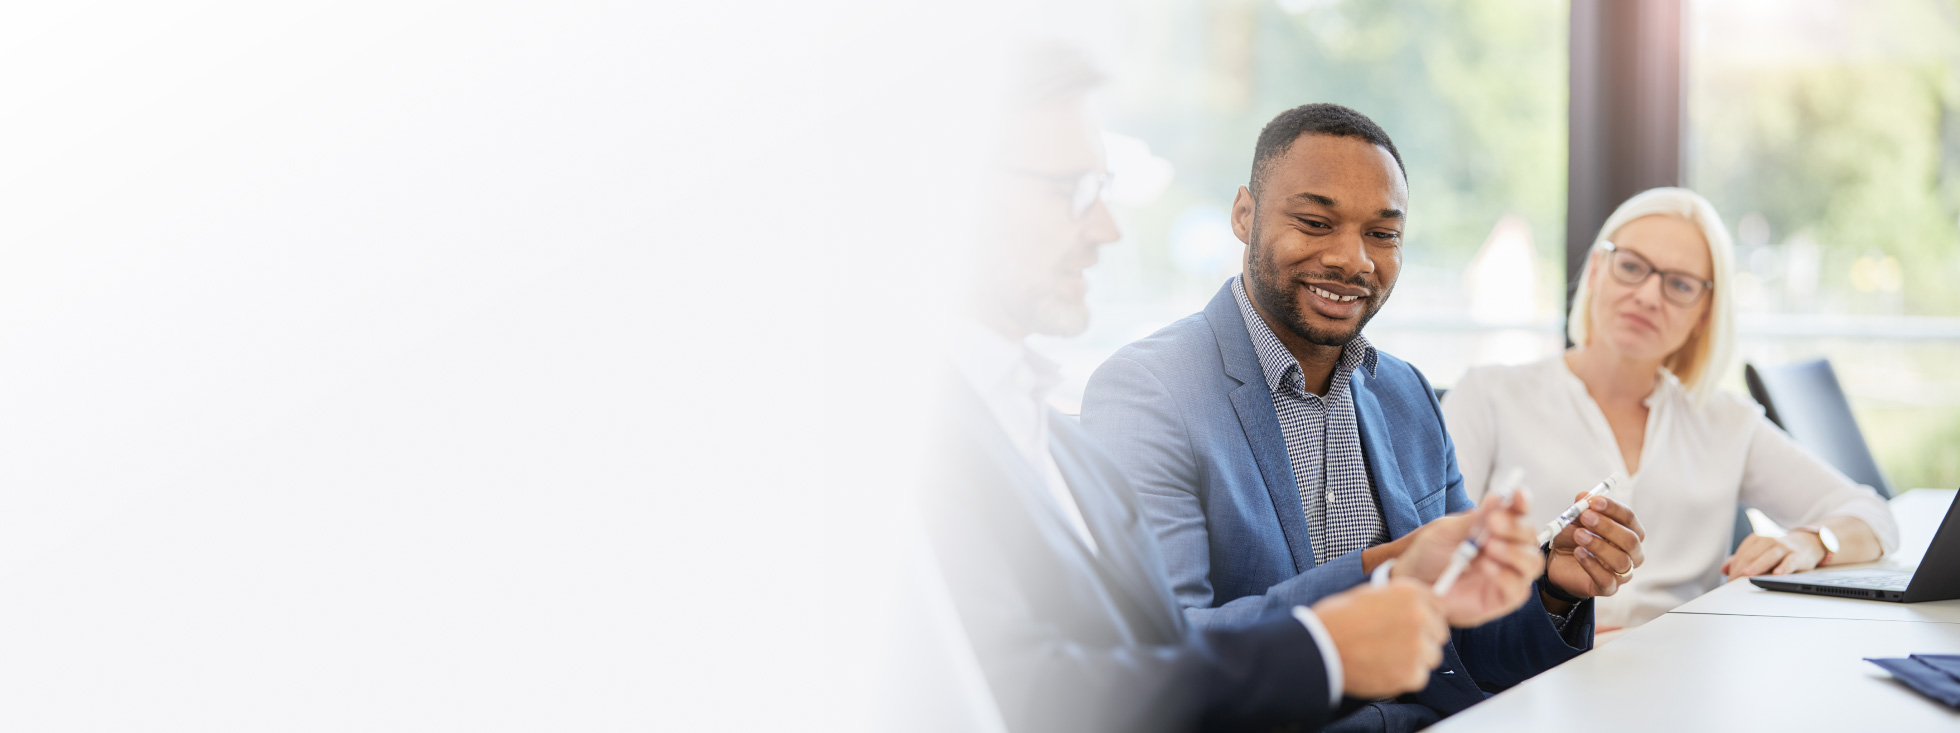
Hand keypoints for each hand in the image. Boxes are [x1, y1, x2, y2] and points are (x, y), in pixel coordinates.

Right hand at [1311, 579, 1449, 698]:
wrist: (1319, 648)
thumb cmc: (1337, 620)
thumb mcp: (1369, 595)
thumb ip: (1398, 600)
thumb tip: (1416, 608)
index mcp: (1409, 593)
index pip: (1439, 605)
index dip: (1427, 616)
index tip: (1416, 623)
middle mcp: (1419, 616)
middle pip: (1439, 633)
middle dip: (1423, 638)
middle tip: (1397, 642)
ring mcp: (1418, 647)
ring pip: (1432, 656)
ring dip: (1415, 658)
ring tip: (1387, 656)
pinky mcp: (1411, 674)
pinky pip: (1419, 676)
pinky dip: (1404, 676)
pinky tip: (1382, 668)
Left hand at [1390, 491, 1543, 626]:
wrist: (1412, 582)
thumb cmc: (1428, 555)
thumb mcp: (1446, 533)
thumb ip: (1472, 520)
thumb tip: (1497, 499)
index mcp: (1497, 530)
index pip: (1519, 514)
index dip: (1522, 503)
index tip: (1517, 493)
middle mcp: (1508, 551)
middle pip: (1530, 537)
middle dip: (1515, 527)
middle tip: (1492, 522)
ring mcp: (1508, 575)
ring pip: (1532, 562)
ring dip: (1514, 551)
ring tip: (1488, 547)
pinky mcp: (1503, 599)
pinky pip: (1518, 588)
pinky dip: (1505, 575)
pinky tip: (1486, 567)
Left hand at [1545, 493, 1645, 599]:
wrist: (1557, 563)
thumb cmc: (1573, 539)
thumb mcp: (1574, 520)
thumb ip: (1581, 508)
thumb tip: (1585, 496)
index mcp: (1628, 531)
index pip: (1629, 518)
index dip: (1613, 508)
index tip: (1594, 501)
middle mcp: (1631, 553)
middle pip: (1631, 540)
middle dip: (1608, 527)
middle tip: (1585, 517)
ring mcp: (1622, 572)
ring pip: (1622, 560)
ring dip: (1599, 545)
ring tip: (1578, 535)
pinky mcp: (1608, 587)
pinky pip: (1607, 579)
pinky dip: (1592, 565)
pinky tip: (1578, 553)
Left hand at [1723, 532, 1825, 579]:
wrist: (1807, 543)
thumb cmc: (1779, 550)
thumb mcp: (1759, 551)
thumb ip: (1742, 559)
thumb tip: (1724, 570)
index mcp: (1757, 539)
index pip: (1742, 554)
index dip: (1734, 568)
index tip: (1729, 581)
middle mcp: (1769, 540)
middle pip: (1751, 555)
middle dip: (1741, 570)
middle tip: (1734, 583)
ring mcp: (1783, 547)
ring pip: (1768, 556)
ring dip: (1758, 566)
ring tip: (1748, 575)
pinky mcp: (1797, 555)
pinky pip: (1790, 561)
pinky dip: (1784, 567)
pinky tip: (1777, 574)